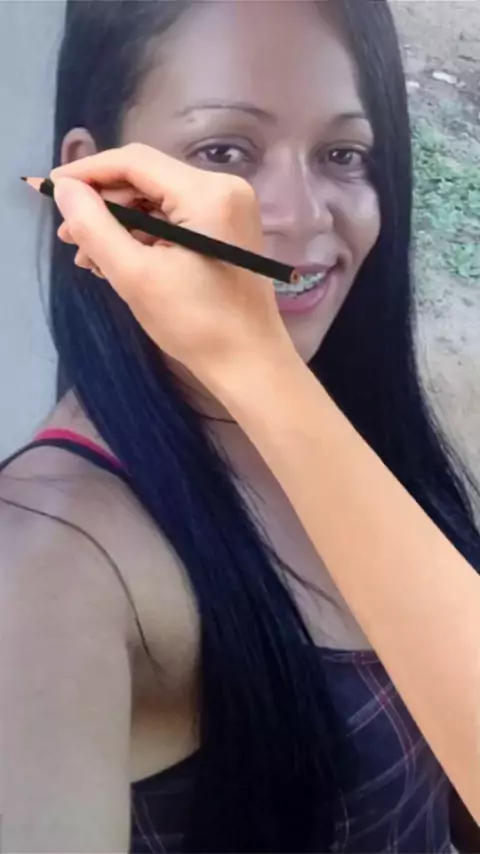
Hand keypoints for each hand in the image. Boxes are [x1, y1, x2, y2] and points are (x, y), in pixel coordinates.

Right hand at [51, 144, 290, 387]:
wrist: (249, 364)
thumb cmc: (196, 325)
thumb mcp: (135, 276)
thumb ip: (95, 227)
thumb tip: (64, 190)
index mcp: (208, 193)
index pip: (135, 162)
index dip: (87, 172)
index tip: (48, 190)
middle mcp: (224, 188)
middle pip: (146, 179)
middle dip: (102, 205)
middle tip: (67, 237)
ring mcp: (229, 209)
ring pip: (157, 200)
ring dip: (119, 224)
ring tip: (86, 257)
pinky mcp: (226, 230)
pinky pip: (174, 219)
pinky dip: (144, 236)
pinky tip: (117, 260)